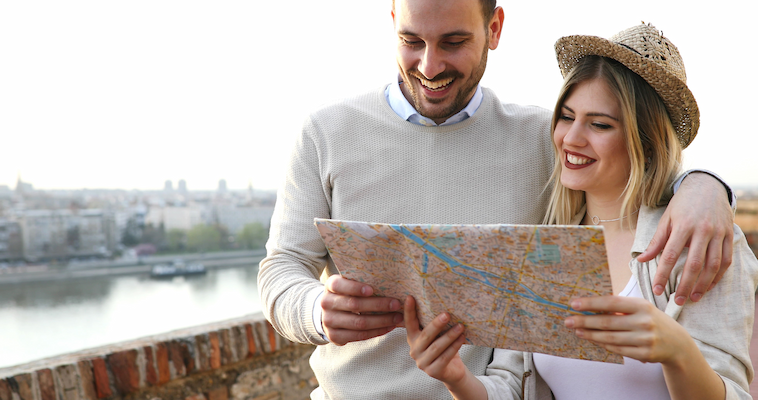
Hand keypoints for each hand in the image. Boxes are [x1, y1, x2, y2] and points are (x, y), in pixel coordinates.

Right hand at [320, 275, 402, 344]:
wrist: (329, 313)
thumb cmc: (347, 295)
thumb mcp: (349, 284)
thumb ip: (362, 283)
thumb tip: (391, 282)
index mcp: (330, 286)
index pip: (340, 285)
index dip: (355, 288)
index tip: (372, 290)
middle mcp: (326, 303)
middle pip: (354, 304)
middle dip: (378, 305)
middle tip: (396, 304)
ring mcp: (328, 321)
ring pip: (359, 322)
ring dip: (381, 320)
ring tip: (397, 317)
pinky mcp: (334, 336)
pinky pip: (359, 335)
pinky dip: (376, 331)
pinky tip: (389, 326)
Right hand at [404, 296, 468, 384]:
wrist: (452, 371)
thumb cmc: (444, 348)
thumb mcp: (437, 335)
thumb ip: (435, 325)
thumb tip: (445, 306)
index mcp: (413, 338)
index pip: (409, 323)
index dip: (409, 311)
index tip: (410, 297)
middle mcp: (414, 350)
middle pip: (426, 335)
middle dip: (436, 324)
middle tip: (447, 314)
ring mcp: (422, 362)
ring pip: (437, 347)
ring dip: (449, 335)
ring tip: (460, 326)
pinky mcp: (433, 371)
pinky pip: (445, 357)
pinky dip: (454, 346)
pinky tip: (461, 338)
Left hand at [565, 296, 691, 364]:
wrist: (677, 342)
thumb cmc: (652, 320)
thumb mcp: (640, 308)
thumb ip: (619, 307)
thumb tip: (589, 306)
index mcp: (642, 305)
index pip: (611, 303)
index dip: (591, 303)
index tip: (574, 304)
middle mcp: (644, 321)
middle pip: (607, 322)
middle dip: (584, 321)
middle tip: (568, 321)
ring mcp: (645, 339)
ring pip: (610, 338)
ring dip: (590, 334)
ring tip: (577, 331)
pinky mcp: (645, 354)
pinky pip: (618, 349)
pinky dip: (604, 345)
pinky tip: (593, 340)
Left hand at [637, 173, 732, 304]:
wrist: (708, 187)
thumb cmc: (682, 205)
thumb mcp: (666, 219)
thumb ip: (656, 241)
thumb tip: (641, 260)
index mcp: (683, 226)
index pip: (670, 255)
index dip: (663, 275)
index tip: (657, 290)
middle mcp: (703, 231)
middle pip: (694, 264)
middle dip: (685, 285)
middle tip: (678, 301)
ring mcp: (718, 234)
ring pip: (713, 265)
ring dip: (703, 285)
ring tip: (693, 298)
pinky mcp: (729, 236)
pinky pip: (726, 260)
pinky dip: (718, 276)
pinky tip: (708, 286)